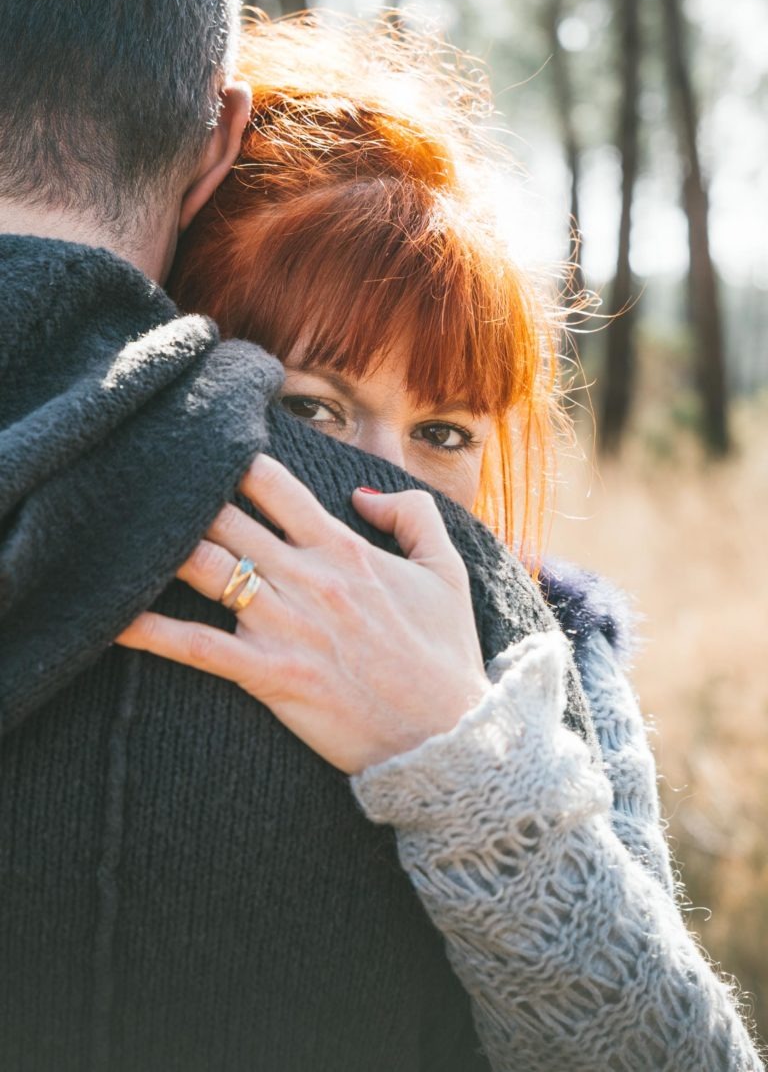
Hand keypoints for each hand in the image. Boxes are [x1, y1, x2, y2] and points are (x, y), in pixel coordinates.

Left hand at [116, 455, 488, 772]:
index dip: (234, 459)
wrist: (445, 738)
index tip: (203, 447)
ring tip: (117, 527)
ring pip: (206, 568)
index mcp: (344, 549)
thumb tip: (363, 494)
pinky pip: (198, 649)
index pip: (274, 486)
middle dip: (184, 495)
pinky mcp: (270, 675)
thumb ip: (414, 516)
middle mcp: (308, 578)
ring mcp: (285, 626)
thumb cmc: (445, 655)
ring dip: (160, 545)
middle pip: (226, 518)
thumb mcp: (448, 572)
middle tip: (143, 479)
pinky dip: (150, 631)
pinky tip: (111, 616)